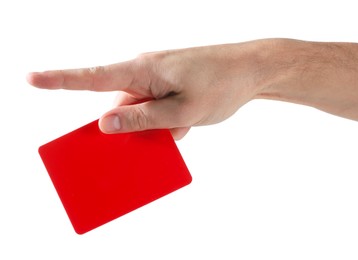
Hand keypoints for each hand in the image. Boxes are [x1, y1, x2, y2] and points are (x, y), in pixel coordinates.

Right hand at [27, 41, 269, 138]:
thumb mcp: (182, 112)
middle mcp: (145, 71)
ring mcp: (158, 79)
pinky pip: (153, 107)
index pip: (92, 77)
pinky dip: (161, 122)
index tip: (30, 79)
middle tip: (136, 144)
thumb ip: (142, 120)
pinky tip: (181, 129)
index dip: (59, 80)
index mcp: (143, 70)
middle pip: (116, 103)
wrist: (252, 70)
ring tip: (174, 133)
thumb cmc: (220, 86)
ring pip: (137, 109)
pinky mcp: (169, 86)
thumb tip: (104, 123)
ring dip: (147, 127)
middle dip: (121, 127)